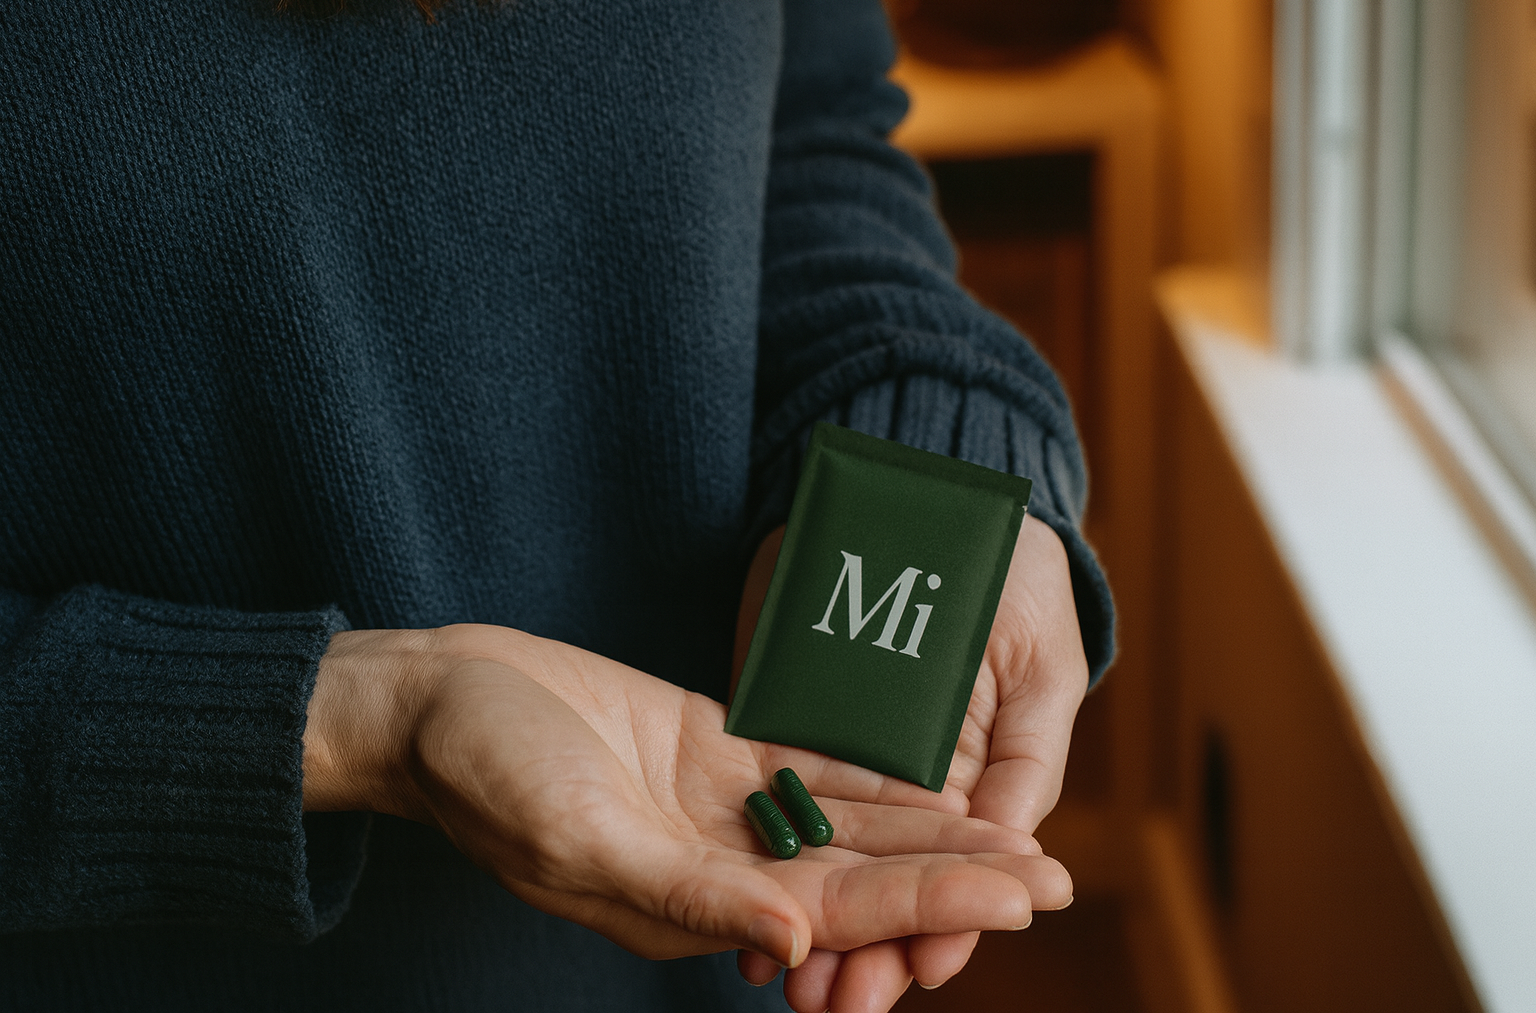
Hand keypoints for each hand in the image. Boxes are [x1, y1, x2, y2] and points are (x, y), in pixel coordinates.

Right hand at [301, 622, 1072, 974]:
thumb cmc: (486, 774)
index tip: (1020, 894)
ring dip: (927, 830)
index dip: (933, 903)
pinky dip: (866, 775)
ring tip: (1012, 833)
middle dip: (956, 877)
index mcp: (692, 904)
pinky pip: (803, 770)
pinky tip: (924, 775)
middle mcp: (716, 865)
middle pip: (860, 875)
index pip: (840, 912)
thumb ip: (689, 892)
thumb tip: (793, 937)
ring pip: (844, 826)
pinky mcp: (704, 749)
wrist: (435, 701)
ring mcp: (712, 808)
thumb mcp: (582, 835)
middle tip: (1056, 878)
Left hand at [735, 515, 1089, 1010]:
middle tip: (839, 1003)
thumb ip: (1028, 760)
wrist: (932, 485)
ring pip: (813, 851)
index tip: (922, 972)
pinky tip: (732, 895)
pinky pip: (764, 787)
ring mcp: (830, 748)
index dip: (936, 924)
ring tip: (780, 975)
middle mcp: (893, 778)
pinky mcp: (773, 711)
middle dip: (859, 945)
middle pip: (873, 876)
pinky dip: (750, 843)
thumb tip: (1016, 856)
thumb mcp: (1043, 666)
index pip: (947, 872)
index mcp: (963, 777)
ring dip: (799, 915)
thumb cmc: (1016, 576)